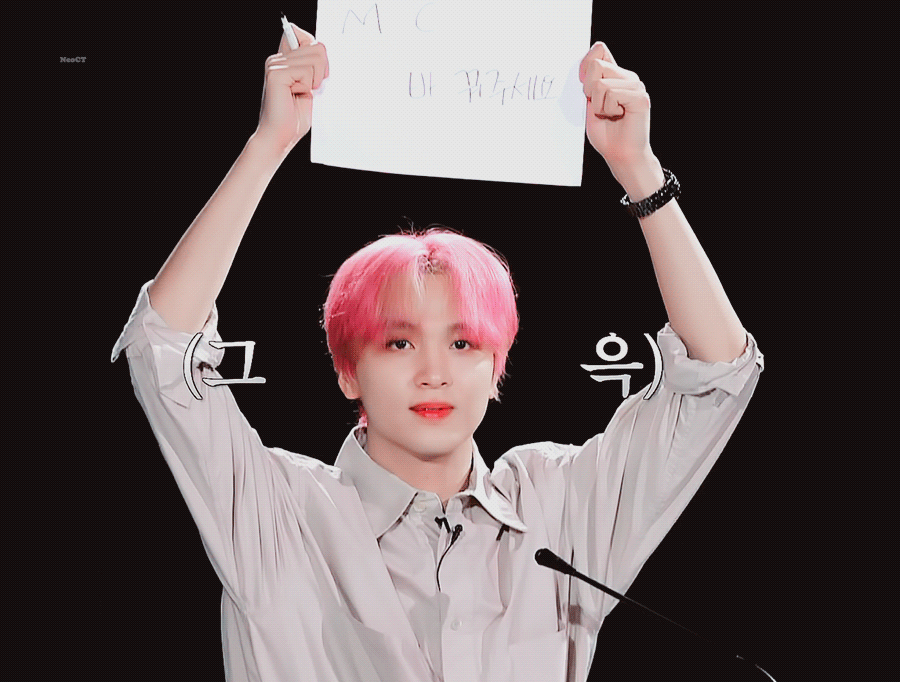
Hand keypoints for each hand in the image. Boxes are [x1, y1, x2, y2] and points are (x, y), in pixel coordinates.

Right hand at [254, 24, 328, 156]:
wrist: (280, 138)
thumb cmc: (294, 118)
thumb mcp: (310, 88)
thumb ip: (313, 67)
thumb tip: (324, 50)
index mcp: (284, 60)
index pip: (306, 37)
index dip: (319, 54)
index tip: (318, 75)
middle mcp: (277, 59)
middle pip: (317, 47)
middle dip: (321, 72)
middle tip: (310, 90)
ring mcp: (275, 64)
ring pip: (315, 57)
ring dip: (315, 81)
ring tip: (301, 93)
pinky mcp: (276, 73)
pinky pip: (306, 70)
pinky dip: (307, 86)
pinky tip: (296, 95)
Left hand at [580, 42, 652, 177]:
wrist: (621, 155)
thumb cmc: (606, 135)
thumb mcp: (590, 105)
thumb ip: (589, 84)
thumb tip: (585, 66)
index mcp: (616, 76)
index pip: (599, 49)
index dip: (586, 64)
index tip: (585, 87)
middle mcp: (628, 77)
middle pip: (596, 65)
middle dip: (589, 90)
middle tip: (600, 108)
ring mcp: (636, 85)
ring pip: (601, 83)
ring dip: (598, 105)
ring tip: (610, 115)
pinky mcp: (640, 96)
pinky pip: (611, 93)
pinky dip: (608, 109)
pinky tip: (618, 116)